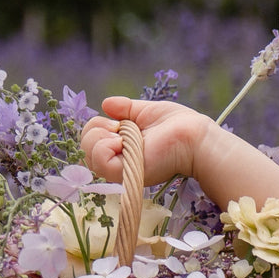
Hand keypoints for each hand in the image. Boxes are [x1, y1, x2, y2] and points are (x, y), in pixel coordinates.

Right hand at [80, 97, 215, 187]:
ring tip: (123, 137)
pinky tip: (123, 143)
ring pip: (88, 155)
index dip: (98, 126)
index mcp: (122, 147)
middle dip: (97, 129)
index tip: (119, 122)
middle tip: (121, 128)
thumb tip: (106, 103)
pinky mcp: (127, 174)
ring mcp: (122, 169)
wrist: (194, 135)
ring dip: (101, 138)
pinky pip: (99, 161)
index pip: (91, 139)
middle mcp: (120, 160)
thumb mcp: (145, 112)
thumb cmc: (177, 124)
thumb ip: (125, 108)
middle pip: (85, 147)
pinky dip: (105, 146)